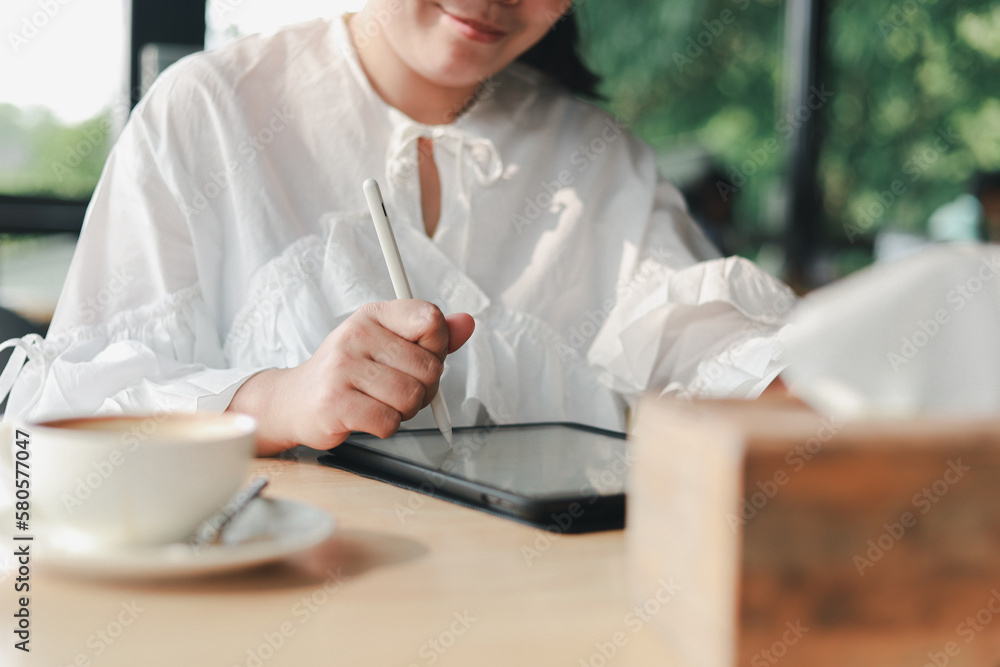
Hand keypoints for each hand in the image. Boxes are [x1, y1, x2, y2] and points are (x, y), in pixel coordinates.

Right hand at [228, 301, 474, 454]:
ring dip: (405, 411)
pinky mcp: (336, 403)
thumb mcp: (387, 344)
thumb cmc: (348, 372)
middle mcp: (356, 335)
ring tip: (381, 402)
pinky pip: (389, 421)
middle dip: (423, 388)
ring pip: (412, 397)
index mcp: (373, 315)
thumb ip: (431, 336)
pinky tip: (368, 417)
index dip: (437, 347)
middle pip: (429, 368)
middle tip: (396, 389)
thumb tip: (467, 323)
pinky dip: (386, 426)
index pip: (430, 320)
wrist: (295, 401)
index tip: (419, 356)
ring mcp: (343, 369)